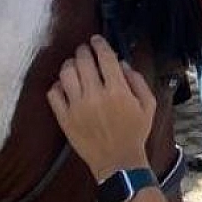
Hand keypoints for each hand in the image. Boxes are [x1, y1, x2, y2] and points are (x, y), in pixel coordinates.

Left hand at [45, 35, 155, 178]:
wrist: (118, 162)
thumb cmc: (135, 133)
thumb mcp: (148, 105)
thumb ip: (137, 80)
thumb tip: (121, 63)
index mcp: (117, 91)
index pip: (104, 57)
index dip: (99, 44)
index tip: (96, 40)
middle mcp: (95, 96)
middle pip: (82, 61)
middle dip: (83, 50)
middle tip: (85, 50)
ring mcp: (77, 107)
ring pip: (66, 73)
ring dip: (70, 64)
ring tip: (74, 65)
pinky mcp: (64, 118)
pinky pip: (53, 94)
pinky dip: (57, 85)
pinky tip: (64, 85)